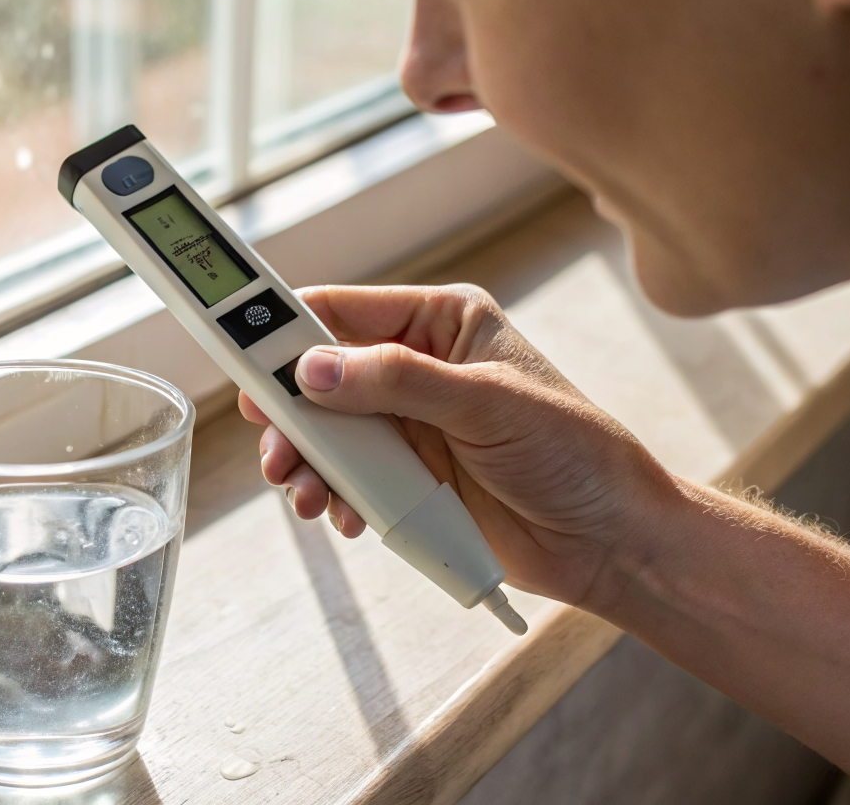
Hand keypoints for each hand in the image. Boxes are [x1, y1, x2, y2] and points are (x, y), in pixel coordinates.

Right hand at [240, 283, 673, 607]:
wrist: (608, 540)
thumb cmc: (574, 453)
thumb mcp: (485, 404)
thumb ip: (397, 381)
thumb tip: (315, 368)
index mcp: (441, 322)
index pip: (343, 310)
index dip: (286, 329)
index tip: (241, 351)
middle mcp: (418, 367)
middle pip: (319, 375)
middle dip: (290, 412)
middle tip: (273, 443)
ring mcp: (409, 425)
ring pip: (325, 433)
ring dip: (306, 463)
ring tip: (306, 494)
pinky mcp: (407, 477)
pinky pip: (345, 479)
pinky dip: (332, 497)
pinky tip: (343, 516)